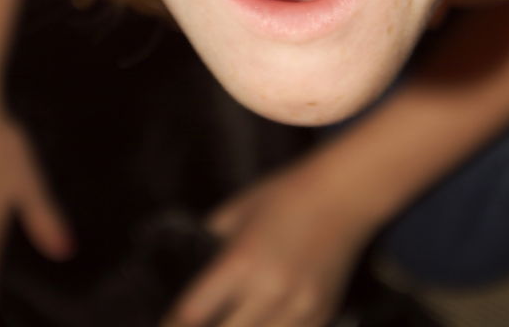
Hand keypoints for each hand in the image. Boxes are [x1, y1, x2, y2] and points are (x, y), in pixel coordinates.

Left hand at [161, 156, 374, 326]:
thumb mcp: (237, 210)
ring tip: (230, 321)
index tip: (165, 323)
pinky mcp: (322, 316)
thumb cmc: (284, 194)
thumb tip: (191, 262)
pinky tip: (261, 323)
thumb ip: (211, 240)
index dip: (172, 324)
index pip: (193, 313)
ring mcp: (299, 309)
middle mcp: (268, 292)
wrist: (343, 195)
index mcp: (241, 262)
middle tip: (195, 324)